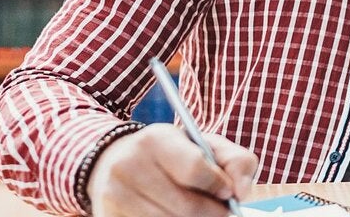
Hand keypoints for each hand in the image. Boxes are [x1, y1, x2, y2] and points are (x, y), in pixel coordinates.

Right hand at [87, 123, 258, 215]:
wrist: (118, 162)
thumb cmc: (175, 155)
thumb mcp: (206, 146)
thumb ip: (236, 161)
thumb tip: (240, 192)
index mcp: (156, 140)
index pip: (195, 169)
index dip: (219, 186)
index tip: (227, 192)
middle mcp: (129, 165)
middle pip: (187, 207)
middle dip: (212, 212)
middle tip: (220, 210)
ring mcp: (115, 194)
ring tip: (196, 210)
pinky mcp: (109, 215)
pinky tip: (173, 213)